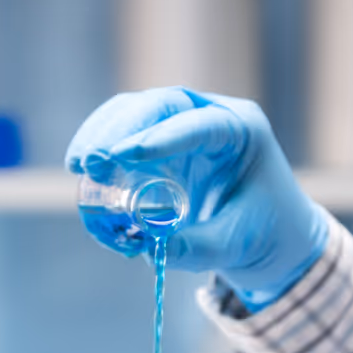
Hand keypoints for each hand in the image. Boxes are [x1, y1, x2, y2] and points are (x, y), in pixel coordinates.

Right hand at [64, 87, 329, 308]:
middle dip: (119, 129)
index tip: (124, 154)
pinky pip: (124, 135)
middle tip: (89, 161)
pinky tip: (83, 174)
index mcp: (242, 132)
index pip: (200, 124)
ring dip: (101, 135)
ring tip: (79, 167)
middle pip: (159, 105)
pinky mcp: (159, 143)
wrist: (274, 234)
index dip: (160, 137)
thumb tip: (146, 247)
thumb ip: (195, 248)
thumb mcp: (235, 246)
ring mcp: (182, 126)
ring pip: (134, 112)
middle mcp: (211, 117)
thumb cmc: (265, 234)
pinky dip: (102, 151)